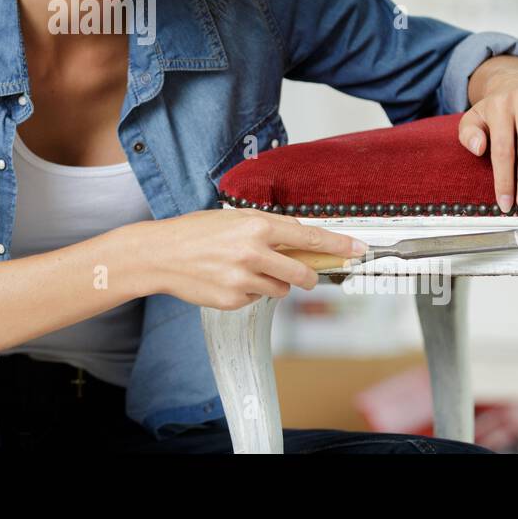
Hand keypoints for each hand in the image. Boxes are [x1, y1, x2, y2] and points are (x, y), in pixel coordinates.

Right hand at [133, 207, 367, 309]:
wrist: (160, 254)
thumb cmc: (195, 232)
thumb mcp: (233, 219)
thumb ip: (267, 229)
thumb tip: (300, 241)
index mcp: (257, 226)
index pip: (308, 236)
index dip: (337, 245)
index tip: (357, 250)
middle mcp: (253, 252)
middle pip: (302, 272)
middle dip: (307, 275)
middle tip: (303, 273)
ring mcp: (244, 279)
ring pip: (280, 289)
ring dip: (273, 283)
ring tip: (246, 270)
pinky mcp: (234, 299)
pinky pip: (257, 298)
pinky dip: (250, 291)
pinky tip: (229, 279)